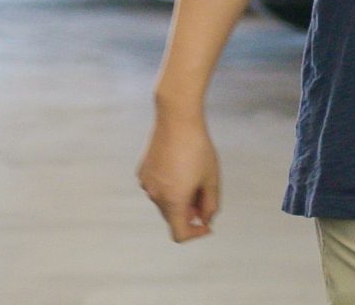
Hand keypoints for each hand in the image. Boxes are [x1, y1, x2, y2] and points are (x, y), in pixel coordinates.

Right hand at [138, 111, 221, 241]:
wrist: (177, 119)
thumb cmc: (197, 147)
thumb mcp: (211, 179)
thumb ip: (210, 205)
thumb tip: (205, 219)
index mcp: (173, 201)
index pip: (180, 234)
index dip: (195, 234)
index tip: (206, 224)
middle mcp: (155, 195)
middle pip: (172, 217)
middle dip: (189, 213)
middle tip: (204, 196)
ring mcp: (146, 182)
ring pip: (164, 202)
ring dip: (178, 199)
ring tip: (192, 178)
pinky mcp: (143, 170)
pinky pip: (156, 188)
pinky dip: (168, 187)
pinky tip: (179, 168)